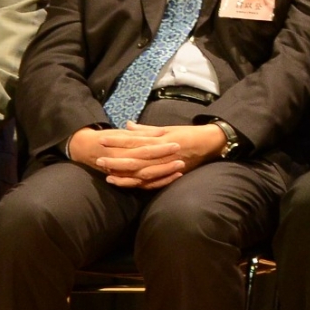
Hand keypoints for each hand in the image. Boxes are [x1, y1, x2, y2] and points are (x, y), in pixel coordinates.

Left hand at [87, 123, 225, 189]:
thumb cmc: (188, 134)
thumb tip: (127, 125)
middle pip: (134, 159)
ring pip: (141, 173)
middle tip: (99, 160)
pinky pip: (152, 182)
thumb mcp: (167, 129)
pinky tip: (126, 184)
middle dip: (116, 160)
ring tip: (107, 176)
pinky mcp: (170, 175)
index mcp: (160, 139)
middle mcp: (161, 154)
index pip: (134, 140)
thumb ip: (146, 129)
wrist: (211, 144)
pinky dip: (138, 184)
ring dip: (124, 175)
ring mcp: (166, 166)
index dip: (118, 140)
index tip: (102, 139)